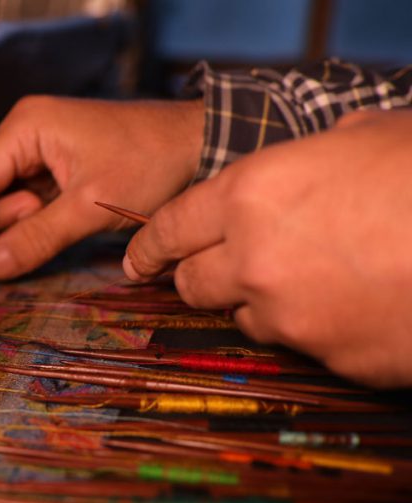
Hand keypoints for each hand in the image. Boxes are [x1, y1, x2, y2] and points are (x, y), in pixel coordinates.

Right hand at [0, 96, 203, 278]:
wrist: (203, 146)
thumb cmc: (152, 162)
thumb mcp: (89, 206)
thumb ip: (36, 238)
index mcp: (26, 127)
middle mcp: (27, 132)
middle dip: (7, 224)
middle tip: (45, 232)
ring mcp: (44, 150)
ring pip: (10, 201)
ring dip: (28, 224)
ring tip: (69, 220)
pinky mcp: (61, 167)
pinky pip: (33, 202)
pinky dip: (43, 222)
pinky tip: (70, 222)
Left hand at [124, 109, 411, 386]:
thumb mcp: (367, 138)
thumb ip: (310, 159)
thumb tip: (302, 162)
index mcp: (252, 195)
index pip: (170, 228)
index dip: (149, 246)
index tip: (138, 260)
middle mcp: (253, 261)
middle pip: (191, 284)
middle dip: (197, 277)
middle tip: (215, 270)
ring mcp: (289, 317)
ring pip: (243, 318)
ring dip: (261, 303)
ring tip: (315, 279)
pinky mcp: (327, 360)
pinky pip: (301, 346)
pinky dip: (315, 329)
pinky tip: (355, 305)